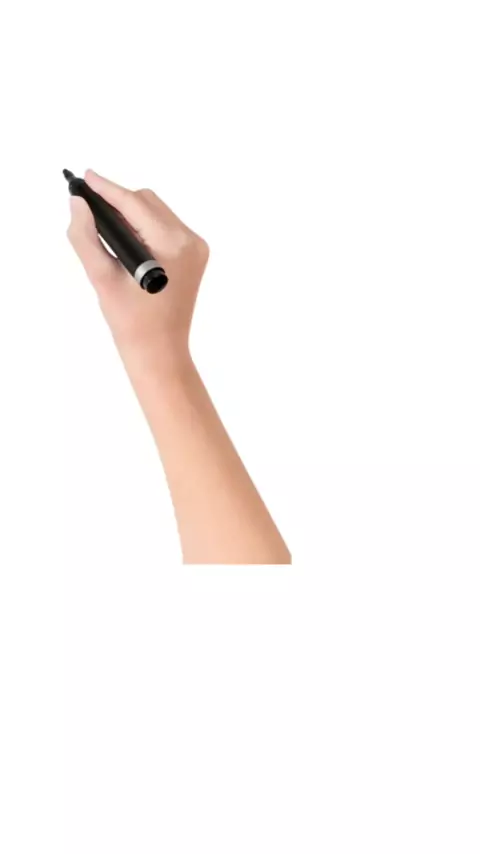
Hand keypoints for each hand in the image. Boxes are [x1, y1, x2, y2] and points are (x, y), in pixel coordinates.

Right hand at [67, 170, 208, 376]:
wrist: (159, 350)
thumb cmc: (131, 322)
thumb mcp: (102, 278)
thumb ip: (86, 237)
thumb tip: (78, 204)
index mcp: (172, 246)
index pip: (134, 204)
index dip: (107, 189)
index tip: (86, 178)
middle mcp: (190, 241)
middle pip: (147, 202)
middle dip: (118, 202)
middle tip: (90, 209)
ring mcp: (197, 248)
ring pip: (156, 211)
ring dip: (131, 214)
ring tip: (107, 228)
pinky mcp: (196, 254)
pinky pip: (165, 226)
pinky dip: (145, 227)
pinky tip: (128, 241)